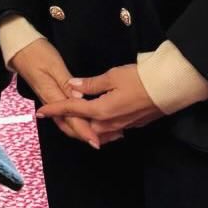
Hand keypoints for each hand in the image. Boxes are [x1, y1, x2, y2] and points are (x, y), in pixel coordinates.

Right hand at [9, 38, 101, 148]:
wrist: (21, 49)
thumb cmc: (38, 54)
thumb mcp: (54, 65)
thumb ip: (66, 83)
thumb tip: (80, 97)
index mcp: (52, 97)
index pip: (70, 119)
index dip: (84, 131)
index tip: (97, 141)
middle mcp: (51, 104)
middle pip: (69, 126)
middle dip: (86, 135)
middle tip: (106, 139)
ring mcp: (52, 102)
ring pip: (68, 123)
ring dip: (83, 130)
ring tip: (102, 134)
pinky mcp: (53, 97)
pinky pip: (67, 115)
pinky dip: (78, 121)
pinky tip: (89, 120)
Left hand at [36, 64, 161, 136]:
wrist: (167, 89)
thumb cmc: (140, 79)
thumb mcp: (112, 76)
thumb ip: (90, 84)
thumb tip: (72, 86)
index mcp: (101, 111)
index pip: (72, 110)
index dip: (55, 110)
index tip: (40, 112)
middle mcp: (109, 124)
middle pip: (83, 126)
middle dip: (69, 121)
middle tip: (57, 111)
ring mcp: (121, 127)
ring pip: (96, 131)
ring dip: (85, 124)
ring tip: (76, 115)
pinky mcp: (131, 126)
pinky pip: (109, 130)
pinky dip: (99, 125)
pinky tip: (99, 117)